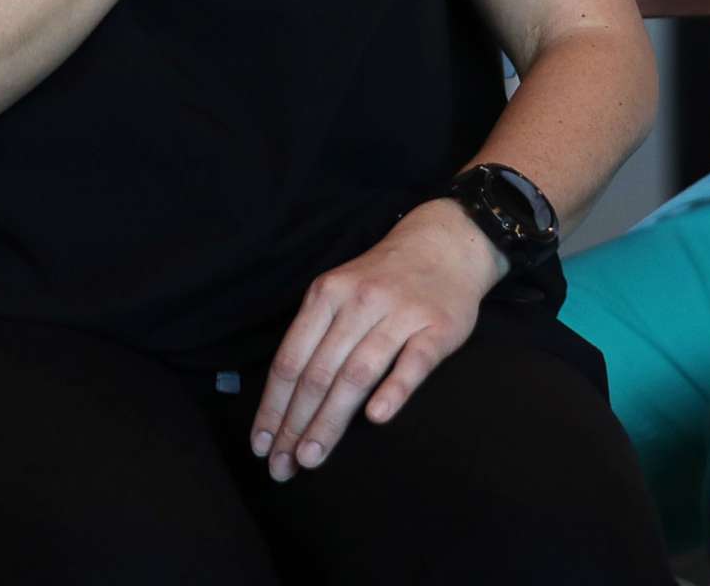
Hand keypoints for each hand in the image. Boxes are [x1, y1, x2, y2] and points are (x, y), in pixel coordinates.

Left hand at [249, 198, 501, 482]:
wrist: (446, 243)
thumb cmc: (383, 280)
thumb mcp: (340, 291)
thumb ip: (316, 335)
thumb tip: (284, 400)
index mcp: (326, 296)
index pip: (291, 360)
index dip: (274, 406)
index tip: (263, 445)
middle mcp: (358, 303)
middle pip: (319, 373)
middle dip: (296, 424)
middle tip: (284, 467)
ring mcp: (399, 314)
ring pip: (357, 373)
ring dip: (331, 419)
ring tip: (312, 457)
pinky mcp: (437, 326)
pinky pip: (413, 362)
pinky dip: (393, 390)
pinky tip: (376, 418)